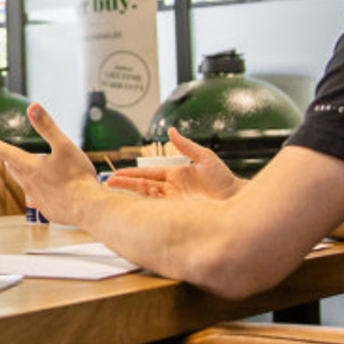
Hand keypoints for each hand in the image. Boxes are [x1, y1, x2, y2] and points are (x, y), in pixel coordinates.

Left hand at [0, 102, 100, 222]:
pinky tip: (50, 192)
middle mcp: (29, 184)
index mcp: (30, 167)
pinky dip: (41, 192)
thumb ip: (47, 126)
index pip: (7, 152)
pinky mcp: (49, 210)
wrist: (87, 208)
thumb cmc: (77, 177)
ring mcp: (38, 200)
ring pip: (25, 185)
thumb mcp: (64, 145)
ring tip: (29, 172)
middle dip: (9, 160)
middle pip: (14, 169)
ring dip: (25, 176)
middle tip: (6, 155)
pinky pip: (40, 199)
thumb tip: (33, 108)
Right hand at [107, 129, 239, 200]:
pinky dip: (148, 204)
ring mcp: (174, 202)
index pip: (148, 172)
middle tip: (109, 182)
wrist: (235, 198)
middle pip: (143, 185)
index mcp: (175, 175)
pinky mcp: (178, 212)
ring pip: (148, 197)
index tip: (117, 173)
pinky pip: (159, 209)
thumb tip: (172, 131)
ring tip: (123, 188)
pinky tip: (141, 199)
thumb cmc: (223, 180)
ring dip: (135, 192)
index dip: (132, 173)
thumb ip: (186, 146)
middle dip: (126, 184)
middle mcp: (172, 189)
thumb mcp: (204, 158)